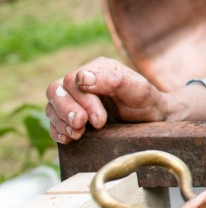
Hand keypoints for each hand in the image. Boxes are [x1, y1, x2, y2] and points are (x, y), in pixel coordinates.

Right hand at [44, 58, 177, 142]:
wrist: (152, 120)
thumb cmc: (147, 102)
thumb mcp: (139, 90)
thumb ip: (115, 81)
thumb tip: (84, 78)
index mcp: (98, 69)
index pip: (74, 80)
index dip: (82, 100)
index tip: (99, 119)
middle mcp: (83, 81)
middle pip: (57, 91)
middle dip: (68, 111)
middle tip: (82, 125)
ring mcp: (75, 99)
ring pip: (52, 106)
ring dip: (61, 121)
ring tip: (77, 134)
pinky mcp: (72, 116)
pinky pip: (54, 122)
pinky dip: (57, 130)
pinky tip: (68, 138)